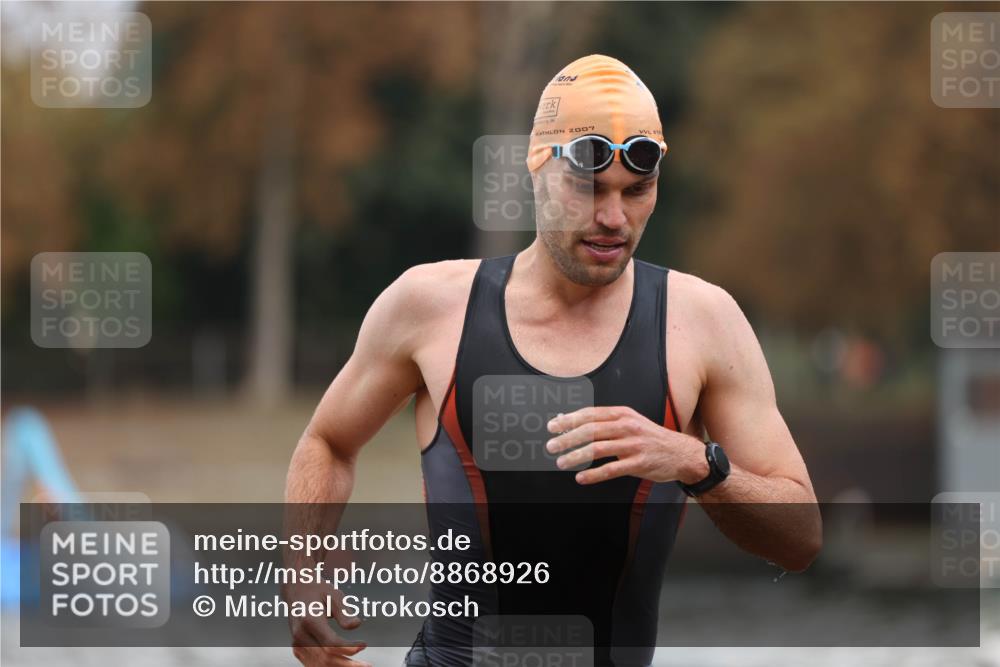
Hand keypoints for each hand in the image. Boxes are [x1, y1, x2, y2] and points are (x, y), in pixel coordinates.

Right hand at [285, 581, 369, 666]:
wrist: (296, 589)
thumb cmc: (318, 590)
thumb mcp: (333, 594)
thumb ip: (344, 611)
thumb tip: (356, 624)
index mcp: (309, 620)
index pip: (330, 643)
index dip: (348, 648)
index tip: (364, 644)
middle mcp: (300, 635)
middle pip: (326, 657)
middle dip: (348, 663)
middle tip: (367, 665)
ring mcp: (297, 643)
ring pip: (320, 664)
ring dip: (340, 666)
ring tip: (359, 665)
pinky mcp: (298, 648)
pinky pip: (314, 664)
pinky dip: (330, 666)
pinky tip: (345, 664)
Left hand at [545, 406, 707, 484]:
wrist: (681, 453)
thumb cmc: (650, 438)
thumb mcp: (630, 422)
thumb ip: (605, 422)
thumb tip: (571, 423)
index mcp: (622, 414)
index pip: (590, 414)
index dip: (569, 420)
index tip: (552, 427)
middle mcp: (627, 427)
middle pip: (591, 431)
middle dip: (567, 438)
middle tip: (551, 446)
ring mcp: (633, 445)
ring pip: (598, 449)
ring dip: (576, 456)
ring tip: (561, 462)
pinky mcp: (638, 464)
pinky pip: (611, 469)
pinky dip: (593, 474)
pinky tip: (581, 478)